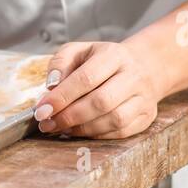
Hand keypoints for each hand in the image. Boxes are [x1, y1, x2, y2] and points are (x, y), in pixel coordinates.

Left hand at [32, 40, 164, 138]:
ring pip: (114, 120)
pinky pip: (121, 132)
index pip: (86, 78)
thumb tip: (51, 87)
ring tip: (61, 128)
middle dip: (70, 116)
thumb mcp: (79, 51)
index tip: (41, 109)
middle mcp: (132, 76)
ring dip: (82, 129)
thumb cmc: (102, 59)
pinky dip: (97, 135)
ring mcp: (143, 98)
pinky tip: (79, 131)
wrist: (143, 66)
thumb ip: (61, 63)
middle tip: (47, 124)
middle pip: (101, 101)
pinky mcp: (146, 117)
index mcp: (113, 55)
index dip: (62, 97)